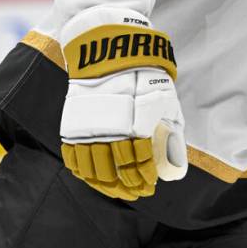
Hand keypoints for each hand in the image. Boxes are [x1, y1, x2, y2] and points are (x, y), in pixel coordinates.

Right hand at [60, 67, 186, 199]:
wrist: (113, 55)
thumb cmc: (144, 80)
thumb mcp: (166, 103)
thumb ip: (170, 134)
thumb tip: (173, 163)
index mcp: (137, 125)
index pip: (140, 162)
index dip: (144, 178)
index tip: (149, 186)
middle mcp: (112, 131)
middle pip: (116, 171)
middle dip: (127, 186)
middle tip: (135, 192)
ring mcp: (90, 130)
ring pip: (93, 170)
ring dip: (105, 185)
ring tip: (115, 190)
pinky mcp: (73, 126)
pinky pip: (73, 158)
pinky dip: (81, 172)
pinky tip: (91, 177)